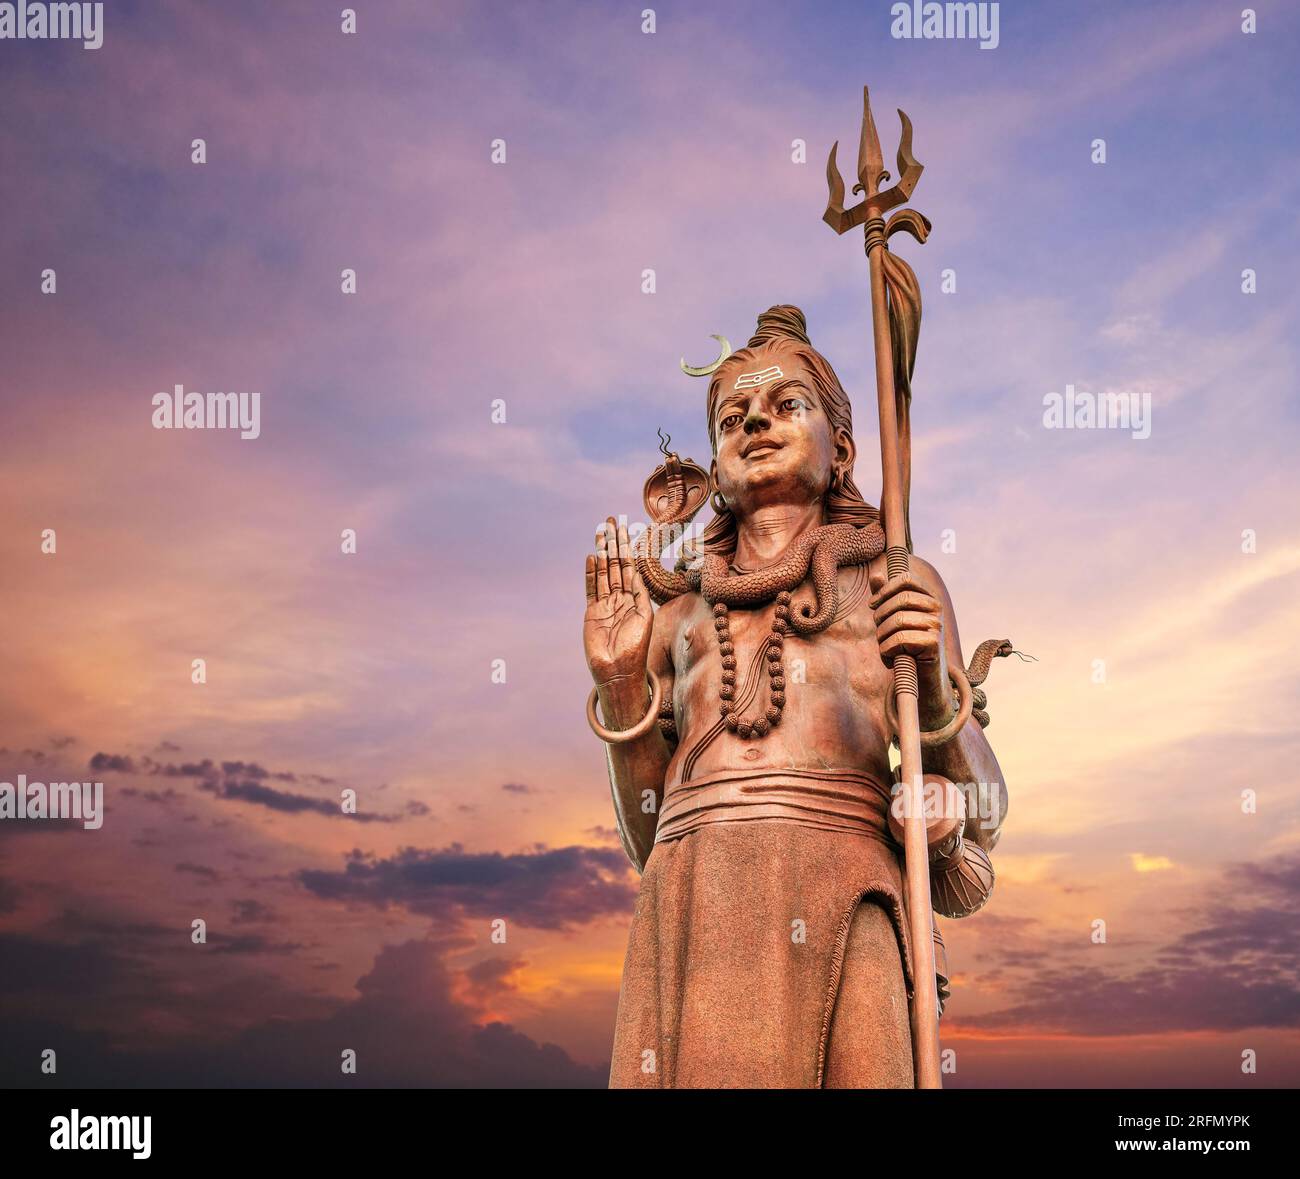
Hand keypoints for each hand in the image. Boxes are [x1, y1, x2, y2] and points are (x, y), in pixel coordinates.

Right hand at [584, 517, 652, 687]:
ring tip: (600, 532)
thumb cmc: (636, 647)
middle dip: (614, 543)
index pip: (629, 566)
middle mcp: (619, 598)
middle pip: (614, 564)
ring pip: (603, 572)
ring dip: (602, 552)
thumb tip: (635, 571)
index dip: (628, 548)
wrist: (618, 671)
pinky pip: (591, 588)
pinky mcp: (592, 612)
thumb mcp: (644, 617)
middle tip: (611, 521)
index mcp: (634, 598)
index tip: (626, 529)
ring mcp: (604, 604)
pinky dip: (591, 573)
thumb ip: (639, 593)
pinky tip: (591, 558)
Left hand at [869, 570, 952, 728]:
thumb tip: (875, 575)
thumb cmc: (905, 643)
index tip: (873, 604)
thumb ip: (884, 596)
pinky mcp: (934, 644)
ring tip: (885, 646)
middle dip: (881, 616)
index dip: (885, 590)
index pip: (906, 579)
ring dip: (882, 636)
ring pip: (897, 620)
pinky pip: (900, 639)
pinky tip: (890, 657)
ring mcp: (937, 625)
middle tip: (878, 630)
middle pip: (899, 599)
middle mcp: (936, 608)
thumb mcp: (892, 617)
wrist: (921, 676)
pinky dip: (887, 650)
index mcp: (928, 596)